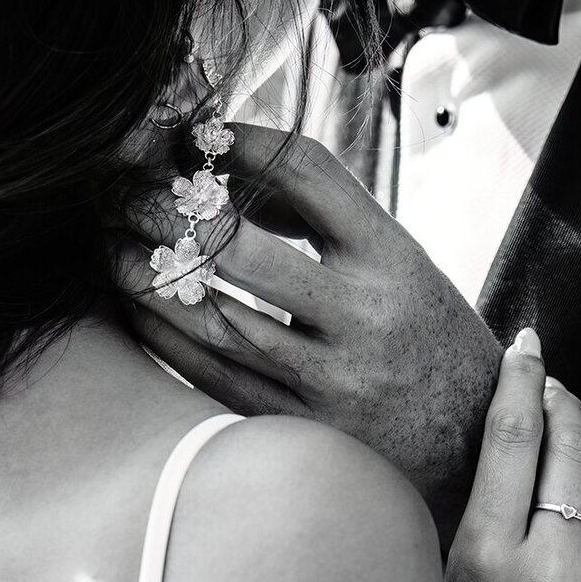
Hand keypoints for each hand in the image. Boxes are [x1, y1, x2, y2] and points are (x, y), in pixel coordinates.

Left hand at [118, 124, 502, 545]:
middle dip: (168, 211)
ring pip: (212, 317)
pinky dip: (161, 337)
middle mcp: (364, 316)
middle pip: (242, 247)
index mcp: (394, 258)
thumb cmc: (425, 338)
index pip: (308, 173)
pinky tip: (132, 308)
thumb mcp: (404, 264)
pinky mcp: (299, 431)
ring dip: (145, 276)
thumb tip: (231, 172)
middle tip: (122, 186)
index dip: (240, 143)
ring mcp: (329, 380)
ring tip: (106, 243)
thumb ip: (329, 221)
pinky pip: (210, 376)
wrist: (475, 446)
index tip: (196, 135)